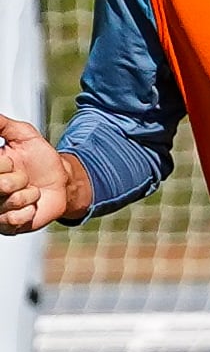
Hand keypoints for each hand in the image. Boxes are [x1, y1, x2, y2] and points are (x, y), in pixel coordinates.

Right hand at [0, 116, 78, 233]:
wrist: (62, 183)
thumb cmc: (41, 158)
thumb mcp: (24, 135)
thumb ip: (3, 125)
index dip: (7, 165)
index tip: (13, 162)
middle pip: (0, 186)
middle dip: (18, 180)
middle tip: (24, 178)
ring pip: (10, 202)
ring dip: (28, 196)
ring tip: (30, 191)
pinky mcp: (6, 226)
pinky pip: (15, 219)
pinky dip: (29, 211)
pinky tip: (32, 206)